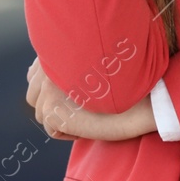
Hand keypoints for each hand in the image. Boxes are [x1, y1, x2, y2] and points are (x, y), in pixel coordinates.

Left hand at [26, 58, 156, 141]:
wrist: (145, 95)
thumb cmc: (128, 79)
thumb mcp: (94, 64)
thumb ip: (66, 63)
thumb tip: (33, 71)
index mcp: (59, 48)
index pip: (35, 74)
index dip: (50, 88)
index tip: (72, 93)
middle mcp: (49, 63)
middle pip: (33, 96)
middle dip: (54, 105)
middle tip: (83, 104)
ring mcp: (48, 85)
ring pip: (42, 114)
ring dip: (63, 118)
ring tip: (89, 111)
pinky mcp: (51, 108)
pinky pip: (52, 129)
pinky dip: (69, 132)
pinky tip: (88, 122)